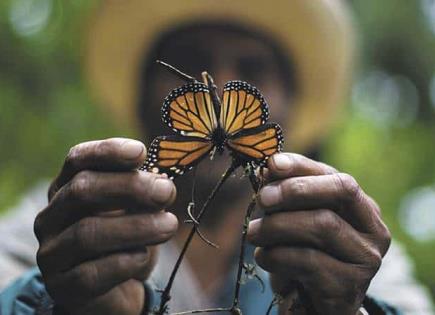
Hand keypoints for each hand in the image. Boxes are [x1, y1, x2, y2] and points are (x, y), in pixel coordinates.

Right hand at [34, 138, 177, 314]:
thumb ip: (145, 195)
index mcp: (67, 188)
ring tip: (169, 225)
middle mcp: (52, 217)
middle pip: (82, 190)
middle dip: (129, 188)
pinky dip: (124, 262)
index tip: (141, 152)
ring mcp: (51, 252)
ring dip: (136, 226)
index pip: (77, 160)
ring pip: (87, 233)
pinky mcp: (61, 286)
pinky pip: (90, 273)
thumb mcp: (138, 211)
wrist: (114, 290)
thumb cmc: (126, 240)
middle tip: (167, 191)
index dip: (107, 152)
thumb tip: (162, 184)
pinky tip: (143, 257)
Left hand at [247, 153, 390, 314]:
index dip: (303, 166)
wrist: (312, 305)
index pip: (336, 176)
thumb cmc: (303, 256)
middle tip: (262, 197)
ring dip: (277, 225)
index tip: (272, 164)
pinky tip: (263, 256)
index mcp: (362, 209)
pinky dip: (277, 255)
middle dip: (296, 189)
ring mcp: (365, 259)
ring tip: (252, 232)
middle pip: (341, 192)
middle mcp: (373, 231)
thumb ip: (286, 196)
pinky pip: (308, 261)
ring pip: (322, 225)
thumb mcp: (295, 221)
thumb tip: (269, 168)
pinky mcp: (348, 286)